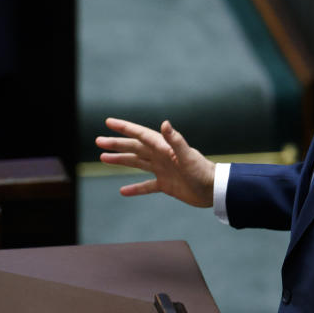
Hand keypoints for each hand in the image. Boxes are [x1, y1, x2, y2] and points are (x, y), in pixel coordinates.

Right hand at [96, 118, 215, 207]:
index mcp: (164, 147)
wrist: (215, 190)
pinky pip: (146, 186)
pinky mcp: (166, 185)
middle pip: (134, 148)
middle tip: (98, 141)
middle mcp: (161, 156)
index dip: (124, 128)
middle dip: (116, 144)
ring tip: (103, 158)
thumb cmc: (203, 171)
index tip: (109, 122)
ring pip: (137, 163)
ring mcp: (162, 170)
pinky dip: (135, 188)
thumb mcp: (187, 155)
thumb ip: (175, 140)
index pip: (140, 134)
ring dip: (121, 161)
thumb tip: (165, 123)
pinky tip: (123, 191)